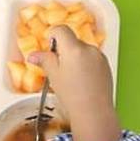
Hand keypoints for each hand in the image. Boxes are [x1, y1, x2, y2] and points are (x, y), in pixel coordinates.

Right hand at [29, 26, 119, 140]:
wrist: (94, 111)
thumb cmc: (72, 95)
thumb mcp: (53, 76)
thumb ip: (44, 60)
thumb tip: (33, 55)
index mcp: (74, 49)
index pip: (61, 29)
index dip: (52, 34)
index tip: (49, 45)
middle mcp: (89, 49)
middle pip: (72, 40)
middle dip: (64, 49)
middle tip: (58, 67)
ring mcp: (99, 56)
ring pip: (83, 49)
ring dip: (75, 56)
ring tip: (72, 77)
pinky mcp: (106, 65)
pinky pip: (92, 58)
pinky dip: (86, 63)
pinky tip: (83, 80)